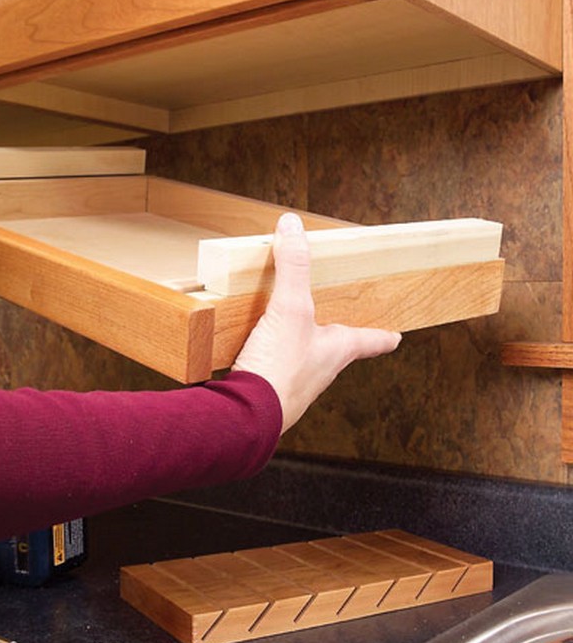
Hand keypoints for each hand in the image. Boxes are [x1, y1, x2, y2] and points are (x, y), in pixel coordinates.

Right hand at [232, 212, 401, 433]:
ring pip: (304, 364)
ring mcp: (293, 387)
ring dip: (300, 350)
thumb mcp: (290, 309)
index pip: (370, 340)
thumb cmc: (279, 369)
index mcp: (336, 351)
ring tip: (289, 335)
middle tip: (337, 328)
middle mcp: (319, 372)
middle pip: (336, 351)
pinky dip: (269, 361)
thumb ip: (292, 267)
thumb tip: (293, 226)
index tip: (396, 336)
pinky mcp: (266, 395)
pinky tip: (253, 353)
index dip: (383, 336)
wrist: (245, 416)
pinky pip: (273, 373)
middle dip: (336, 339)